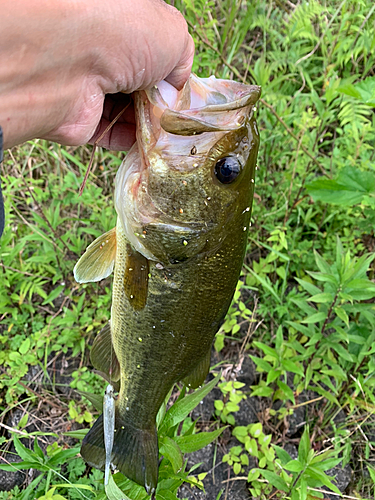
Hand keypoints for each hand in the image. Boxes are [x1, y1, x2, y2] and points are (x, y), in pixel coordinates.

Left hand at [0, 0, 193, 149]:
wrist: (68, 60)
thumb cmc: (124, 34)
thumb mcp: (173, 35)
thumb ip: (183, 60)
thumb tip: (176, 87)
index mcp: (123, 26)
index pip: (153, 54)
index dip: (170, 74)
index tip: (181, 93)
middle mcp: (105, 55)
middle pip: (142, 86)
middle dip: (162, 103)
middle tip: (176, 116)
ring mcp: (91, 87)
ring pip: (129, 112)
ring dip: (150, 125)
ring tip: (166, 133)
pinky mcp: (81, 119)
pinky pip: (112, 134)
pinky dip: (132, 142)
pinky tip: (149, 146)